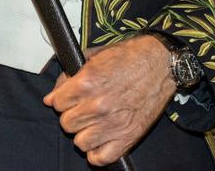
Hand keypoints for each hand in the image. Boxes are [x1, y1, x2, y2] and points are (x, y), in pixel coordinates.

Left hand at [43, 35, 175, 165]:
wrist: (162, 63)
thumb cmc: (132, 57)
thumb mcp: (96, 56)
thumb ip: (70, 76)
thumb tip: (52, 96)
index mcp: (87, 82)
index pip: (56, 103)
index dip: (62, 100)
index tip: (68, 99)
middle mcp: (97, 105)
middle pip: (66, 123)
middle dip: (72, 115)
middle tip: (83, 109)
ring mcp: (112, 124)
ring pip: (79, 142)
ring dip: (84, 133)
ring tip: (93, 123)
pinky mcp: (127, 137)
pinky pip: (100, 158)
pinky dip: (97, 152)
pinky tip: (101, 139)